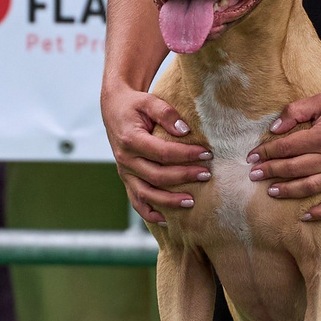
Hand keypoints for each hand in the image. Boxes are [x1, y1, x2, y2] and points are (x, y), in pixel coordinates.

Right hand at [103, 80, 207, 222]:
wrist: (114, 108)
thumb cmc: (135, 104)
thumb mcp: (149, 101)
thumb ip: (166, 113)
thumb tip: (185, 131)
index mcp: (130, 140)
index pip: (163, 153)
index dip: (186, 155)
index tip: (206, 153)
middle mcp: (125, 159)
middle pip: (157, 176)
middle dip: (184, 177)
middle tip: (206, 174)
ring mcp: (124, 172)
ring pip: (146, 194)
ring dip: (169, 202)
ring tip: (191, 202)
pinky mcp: (126, 179)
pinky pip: (136, 201)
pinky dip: (150, 213)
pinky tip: (167, 219)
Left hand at [253, 89, 320, 220]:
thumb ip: (295, 111)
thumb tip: (274, 129)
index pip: (286, 148)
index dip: (265, 153)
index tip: (252, 157)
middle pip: (293, 168)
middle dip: (270, 172)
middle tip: (254, 175)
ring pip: (309, 187)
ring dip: (287, 191)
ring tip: (271, 191)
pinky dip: (320, 211)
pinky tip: (305, 216)